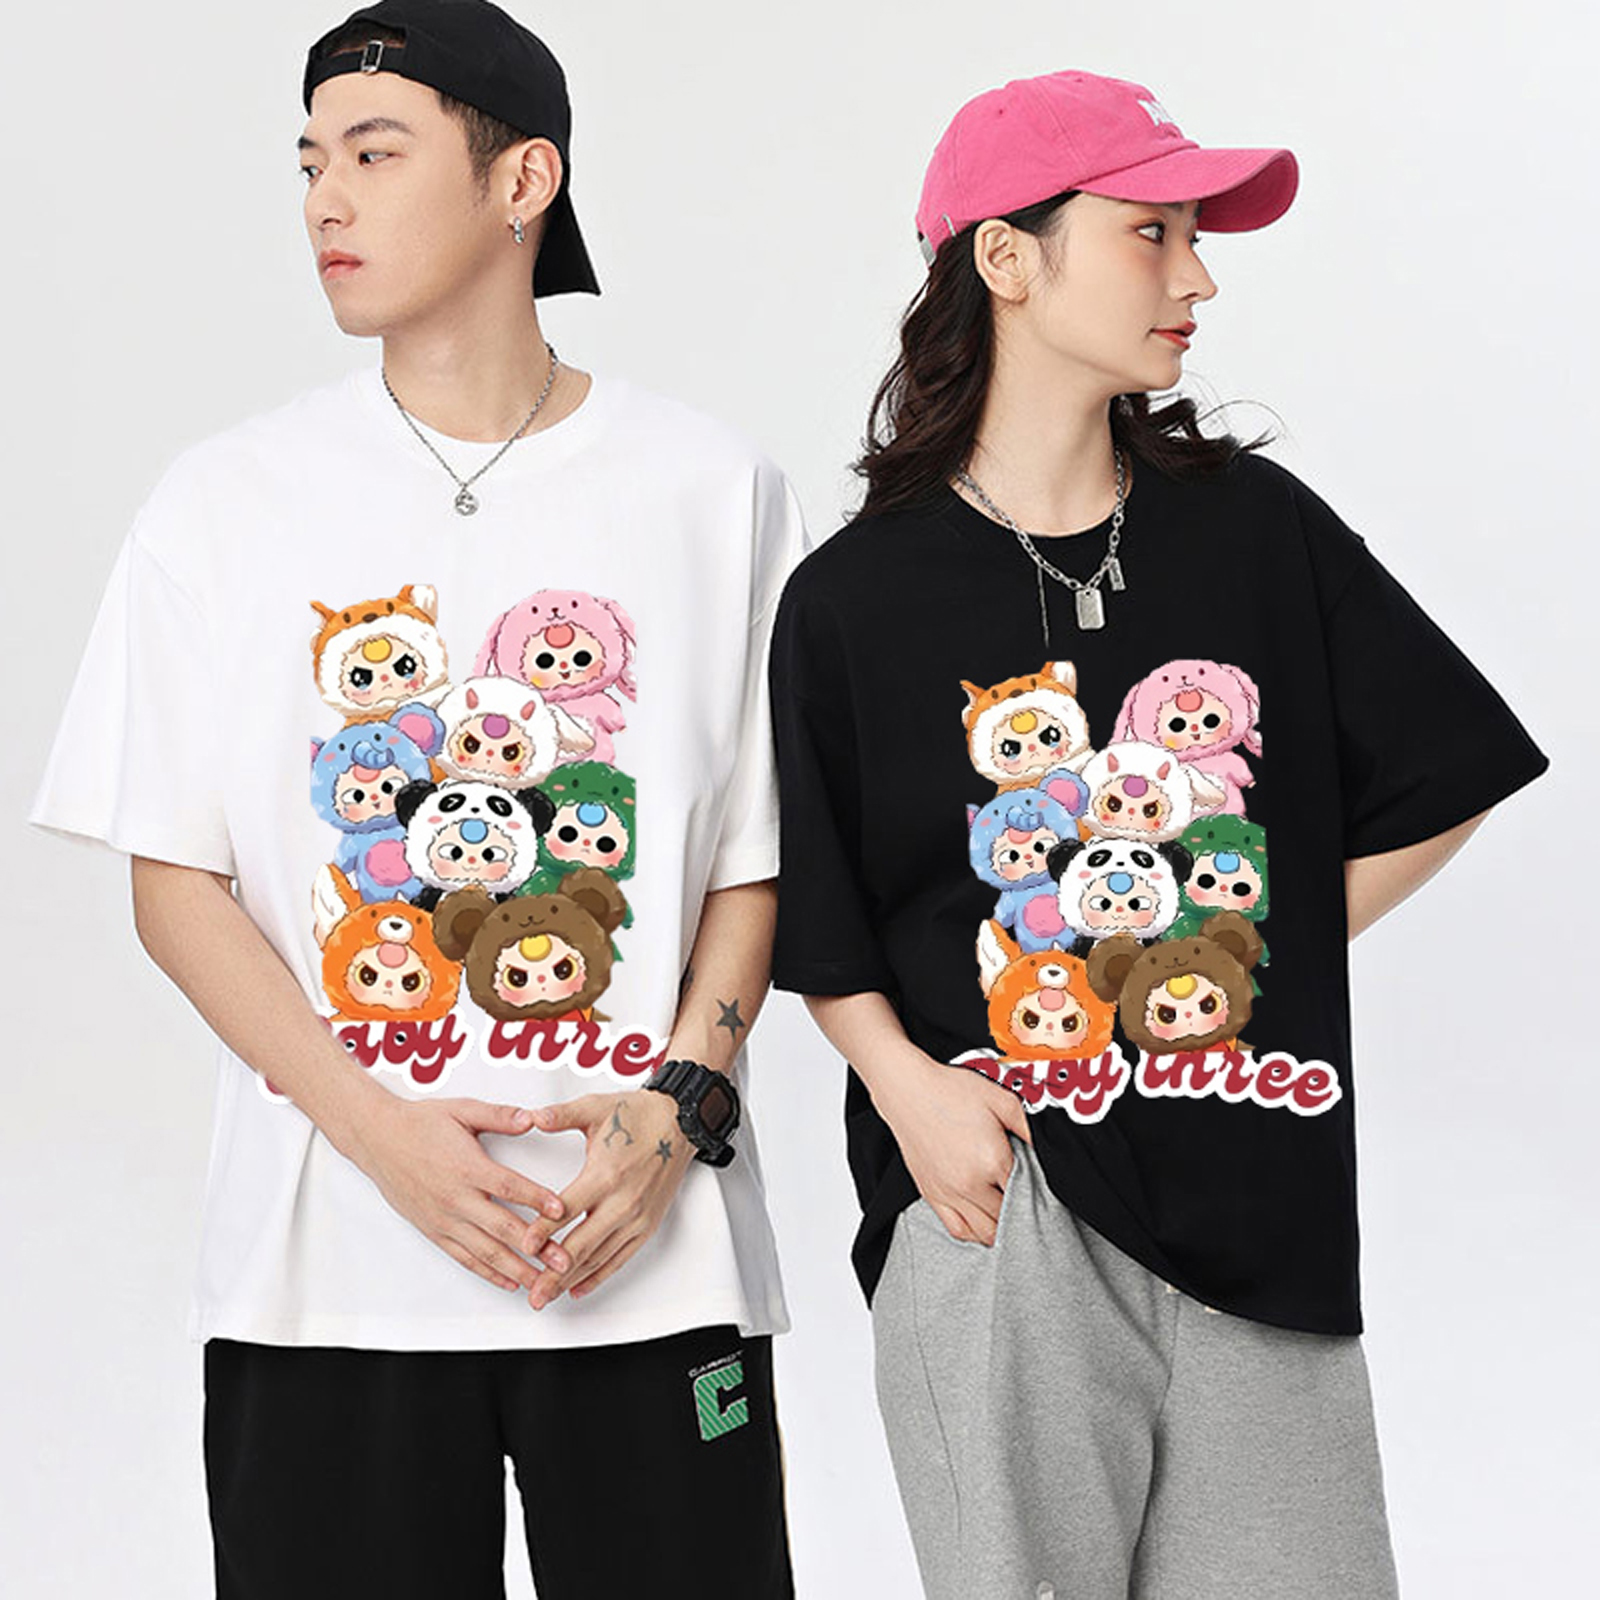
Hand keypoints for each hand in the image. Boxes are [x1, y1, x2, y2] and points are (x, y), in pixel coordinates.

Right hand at [347, 1096, 567, 1291]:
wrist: (378, 1141)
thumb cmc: (420, 1124)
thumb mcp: (462, 1110)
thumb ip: (499, 1115)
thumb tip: (531, 1118)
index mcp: (467, 1167)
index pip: (509, 1187)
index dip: (537, 1199)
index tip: (562, 1210)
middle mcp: (456, 1198)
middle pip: (503, 1227)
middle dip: (537, 1247)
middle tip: (564, 1259)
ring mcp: (444, 1218)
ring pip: (486, 1251)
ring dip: (517, 1269)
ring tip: (543, 1282)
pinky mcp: (434, 1231)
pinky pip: (464, 1257)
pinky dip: (488, 1273)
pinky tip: (509, 1282)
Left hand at [519, 1090, 694, 1308]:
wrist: (679, 1123)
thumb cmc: (639, 1116)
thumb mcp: (596, 1108)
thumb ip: (561, 1115)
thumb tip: (533, 1116)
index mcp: (606, 1175)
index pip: (567, 1210)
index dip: (543, 1230)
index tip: (524, 1246)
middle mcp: (623, 1202)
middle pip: (581, 1245)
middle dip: (553, 1272)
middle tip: (533, 1291)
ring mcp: (637, 1218)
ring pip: (598, 1257)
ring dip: (571, 1280)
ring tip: (548, 1295)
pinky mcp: (647, 1226)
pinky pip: (620, 1258)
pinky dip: (598, 1276)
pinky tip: (578, 1287)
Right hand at [870, 1048, 1031, 1246]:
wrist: (907, 1090)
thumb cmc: (951, 1091)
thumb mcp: (1001, 1099)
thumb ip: (1029, 1127)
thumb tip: (1048, 1149)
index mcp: (992, 1161)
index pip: (1028, 1193)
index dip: (1039, 1192)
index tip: (1042, 1185)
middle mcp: (970, 1184)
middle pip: (1008, 1217)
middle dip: (1023, 1212)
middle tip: (1029, 1200)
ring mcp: (949, 1193)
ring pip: (985, 1232)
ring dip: (1001, 1228)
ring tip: (1010, 1215)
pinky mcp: (932, 1195)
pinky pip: (958, 1230)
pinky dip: (975, 1234)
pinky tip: (984, 1224)